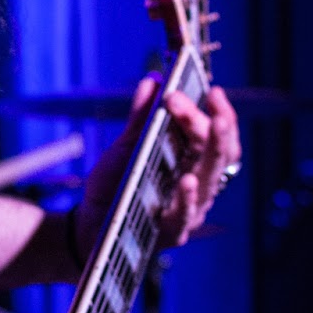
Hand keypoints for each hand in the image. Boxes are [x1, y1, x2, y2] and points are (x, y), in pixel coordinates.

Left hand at [75, 76, 240, 255]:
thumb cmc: (116, 184)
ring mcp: (188, 209)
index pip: (219, 136)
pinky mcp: (172, 231)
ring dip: (211, 151)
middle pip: (217, 154)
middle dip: (214, 124)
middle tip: (206, 101)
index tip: (212, 90)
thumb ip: (142, 118)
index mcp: (193, 161)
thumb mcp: (127, 147)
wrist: (91, 223)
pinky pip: (185, 215)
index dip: (221, 113)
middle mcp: (198, 184)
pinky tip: (187, 180)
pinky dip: (187, 197)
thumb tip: (153, 80)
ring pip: (210, 180)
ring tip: (211, 126)